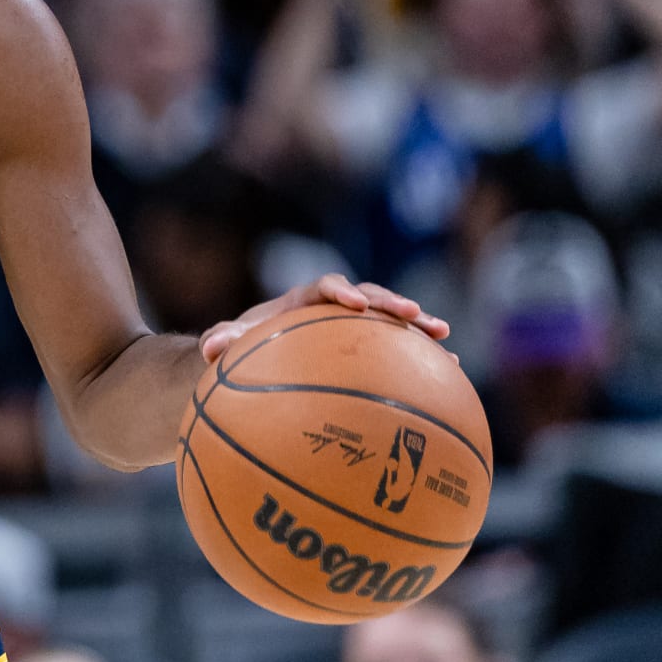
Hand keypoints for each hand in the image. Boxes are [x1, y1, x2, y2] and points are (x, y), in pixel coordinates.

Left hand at [198, 272, 449, 362]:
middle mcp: (331, 309)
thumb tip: (210, 348)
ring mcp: (351, 329)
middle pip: (368, 296)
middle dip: (390, 302)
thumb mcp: (224, 346)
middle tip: (414, 313)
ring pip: (389, 321)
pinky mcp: (365, 348)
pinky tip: (451, 374)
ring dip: (415, 325)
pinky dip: (421, 358)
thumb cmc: (237, 348)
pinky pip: (397, 351)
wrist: (250, 357)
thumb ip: (220, 340)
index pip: (324, 287)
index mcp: (301, 301)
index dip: (340, 291)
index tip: (353, 303)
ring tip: (443, 338)